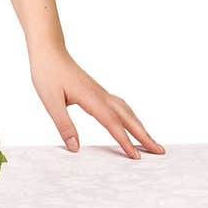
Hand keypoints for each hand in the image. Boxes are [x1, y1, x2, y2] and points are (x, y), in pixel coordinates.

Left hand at [30, 46, 164, 159]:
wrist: (48, 50)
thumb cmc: (47, 72)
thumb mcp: (50, 101)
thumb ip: (64, 125)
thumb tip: (75, 148)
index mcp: (91, 98)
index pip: (112, 123)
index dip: (125, 141)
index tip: (136, 156)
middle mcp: (100, 95)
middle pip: (127, 117)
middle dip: (144, 135)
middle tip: (160, 151)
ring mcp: (100, 92)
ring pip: (126, 110)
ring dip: (139, 126)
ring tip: (150, 140)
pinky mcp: (97, 91)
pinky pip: (119, 106)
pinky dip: (130, 117)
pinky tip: (130, 122)